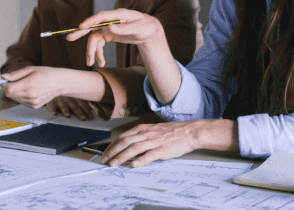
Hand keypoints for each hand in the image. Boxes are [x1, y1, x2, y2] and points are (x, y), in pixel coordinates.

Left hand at [0, 66, 66, 108]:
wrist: (60, 83)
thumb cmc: (45, 73)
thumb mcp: (30, 69)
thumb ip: (15, 74)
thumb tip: (3, 77)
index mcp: (30, 84)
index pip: (9, 89)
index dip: (4, 85)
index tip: (5, 81)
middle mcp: (31, 95)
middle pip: (10, 94)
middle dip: (9, 88)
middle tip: (15, 81)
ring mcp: (33, 102)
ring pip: (15, 98)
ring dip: (16, 92)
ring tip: (26, 84)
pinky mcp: (35, 106)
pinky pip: (22, 101)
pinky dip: (22, 96)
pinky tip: (30, 90)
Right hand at [46, 96, 93, 119]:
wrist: (53, 84)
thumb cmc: (68, 93)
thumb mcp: (76, 94)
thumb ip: (84, 102)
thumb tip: (95, 110)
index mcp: (76, 97)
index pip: (83, 104)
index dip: (87, 111)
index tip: (91, 118)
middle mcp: (69, 98)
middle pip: (74, 106)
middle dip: (79, 112)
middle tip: (83, 118)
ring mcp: (60, 100)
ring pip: (63, 106)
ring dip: (66, 111)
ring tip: (68, 116)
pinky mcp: (51, 102)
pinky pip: (52, 106)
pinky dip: (53, 110)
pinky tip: (54, 113)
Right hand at [66, 9, 162, 66]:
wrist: (149, 31)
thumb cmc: (146, 27)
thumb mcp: (140, 29)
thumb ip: (125, 28)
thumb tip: (110, 27)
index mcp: (119, 15)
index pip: (102, 16)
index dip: (91, 21)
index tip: (81, 27)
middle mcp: (111, 20)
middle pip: (93, 26)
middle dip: (81, 32)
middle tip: (69, 38)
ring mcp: (108, 27)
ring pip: (95, 38)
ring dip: (92, 50)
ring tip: (91, 63)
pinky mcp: (108, 34)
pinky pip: (99, 43)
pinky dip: (98, 52)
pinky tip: (101, 62)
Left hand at [100, 119, 237, 166]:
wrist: (188, 132)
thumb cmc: (171, 132)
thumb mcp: (152, 130)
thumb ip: (140, 135)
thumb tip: (128, 143)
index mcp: (142, 129)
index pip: (123, 137)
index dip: (112, 145)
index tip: (105, 152)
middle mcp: (146, 134)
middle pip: (125, 142)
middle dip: (113, 151)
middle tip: (105, 160)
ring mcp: (154, 141)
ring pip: (133, 148)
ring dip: (122, 156)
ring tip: (114, 163)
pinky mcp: (162, 150)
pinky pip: (149, 155)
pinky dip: (140, 160)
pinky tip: (133, 164)